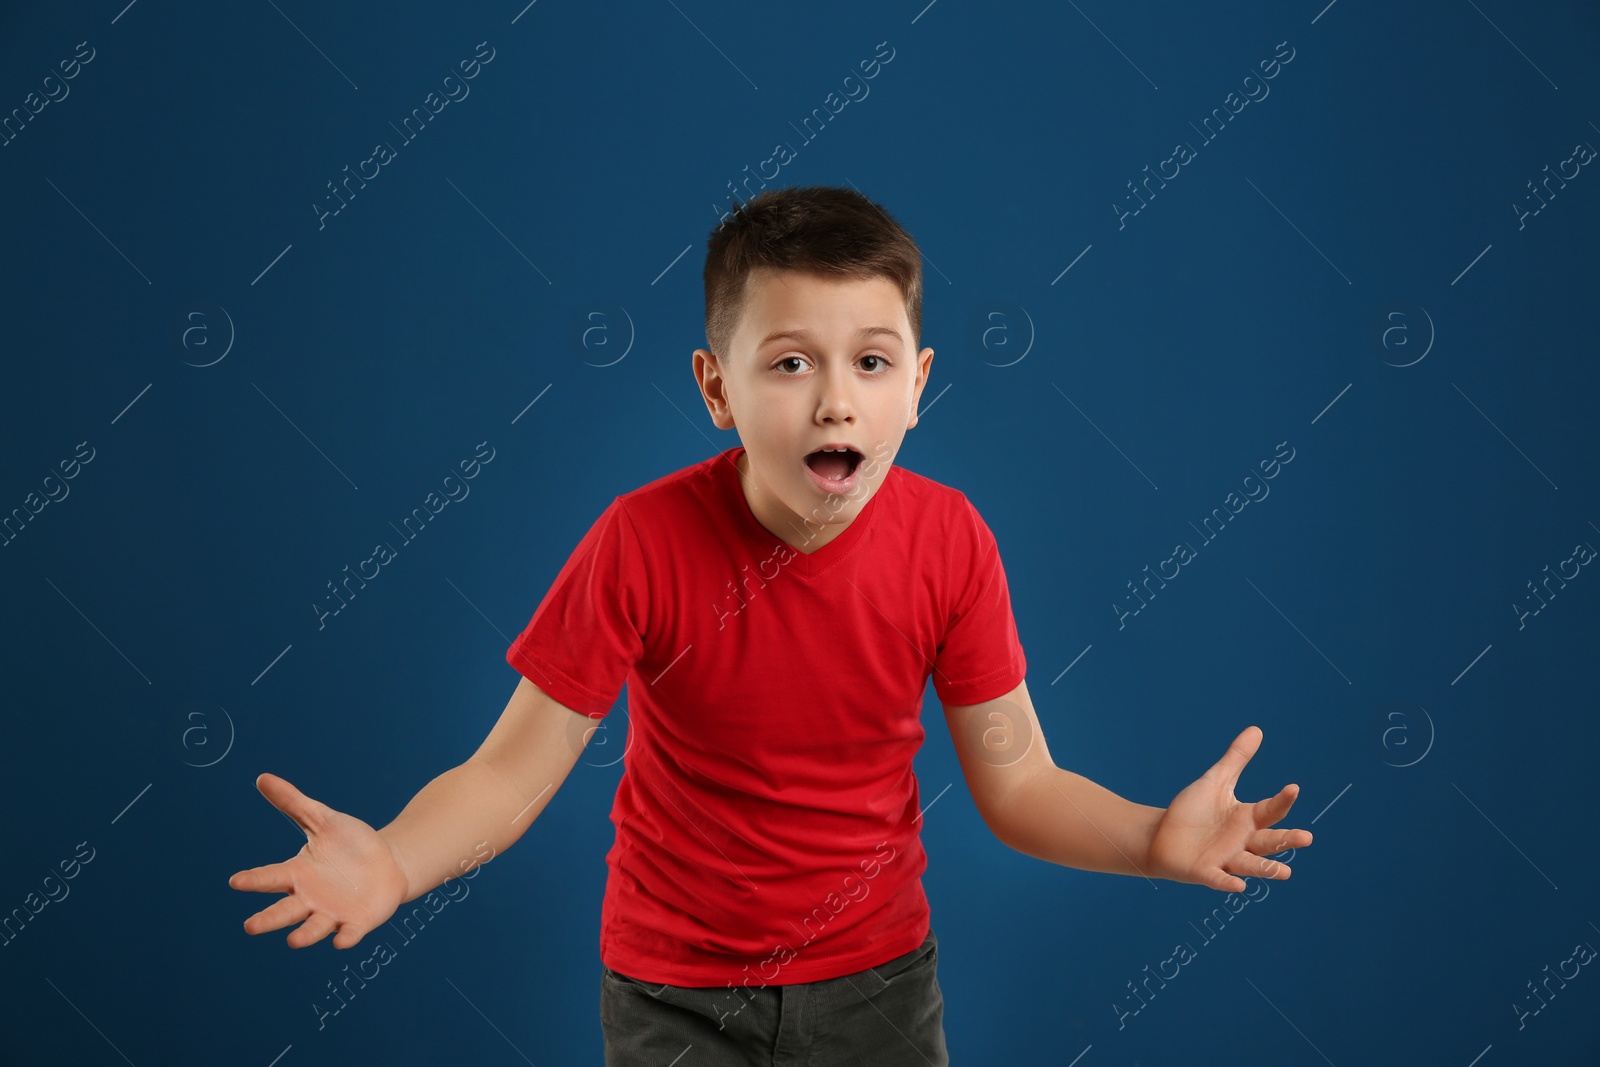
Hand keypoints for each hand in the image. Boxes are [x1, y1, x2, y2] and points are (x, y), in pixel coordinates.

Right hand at [228, 773, 408, 948]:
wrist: (388, 862)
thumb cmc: (350, 843)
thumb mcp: (323, 819)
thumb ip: (293, 803)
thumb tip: (262, 778)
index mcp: (298, 874)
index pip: (271, 877)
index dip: (254, 880)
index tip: (236, 881)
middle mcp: (310, 898)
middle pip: (285, 911)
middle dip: (269, 920)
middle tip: (250, 927)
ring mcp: (333, 913)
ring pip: (314, 928)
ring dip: (304, 935)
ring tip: (292, 941)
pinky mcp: (357, 922)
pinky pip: (349, 933)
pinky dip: (345, 937)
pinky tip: (341, 941)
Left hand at [1147, 726, 1312, 891]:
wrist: (1162, 834)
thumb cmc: (1193, 811)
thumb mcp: (1215, 781)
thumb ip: (1236, 759)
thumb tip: (1256, 730)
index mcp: (1247, 819)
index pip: (1270, 810)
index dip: (1281, 800)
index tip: (1293, 788)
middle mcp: (1242, 842)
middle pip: (1269, 841)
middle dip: (1286, 840)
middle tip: (1306, 838)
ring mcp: (1226, 859)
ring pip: (1251, 865)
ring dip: (1267, 869)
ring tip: (1285, 873)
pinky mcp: (1205, 872)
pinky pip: (1219, 879)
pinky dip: (1228, 883)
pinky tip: (1239, 886)